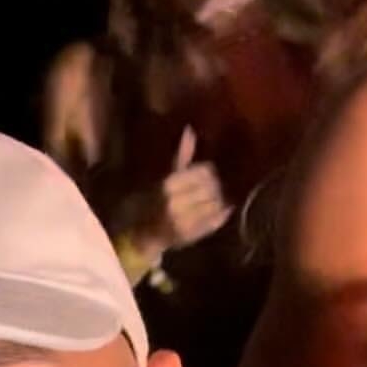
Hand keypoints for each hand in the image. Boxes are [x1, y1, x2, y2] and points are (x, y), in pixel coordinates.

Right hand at [151, 127, 232, 252]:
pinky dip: (221, 216)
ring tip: (211, 202)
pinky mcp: (191, 236)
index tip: (205, 178)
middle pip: (212, 188)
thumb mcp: (168, 177)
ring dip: (218, 202)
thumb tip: (190, 130)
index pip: (204, 172)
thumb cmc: (157, 202)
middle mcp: (175, 203)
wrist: (146, 234)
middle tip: (211, 191)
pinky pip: (216, 221)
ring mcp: (183, 221)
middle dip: (214, 188)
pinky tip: (216, 213)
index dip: (208, 174)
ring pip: (217, 204)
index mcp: (168, 185)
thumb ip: (181, 156)